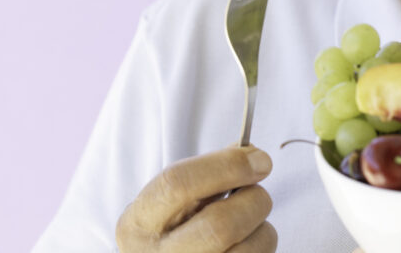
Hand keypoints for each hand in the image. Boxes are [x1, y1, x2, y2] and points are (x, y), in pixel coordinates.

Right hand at [116, 146, 276, 251]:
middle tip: (259, 192)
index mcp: (138, 224)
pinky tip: (246, 242)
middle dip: (253, 200)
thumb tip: (254, 157)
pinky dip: (262, 245)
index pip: (178, 184)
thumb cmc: (170, 230)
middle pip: (219, 226)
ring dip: (262, 228)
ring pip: (247, 251)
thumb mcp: (171, 201)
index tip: (258, 158)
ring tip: (251, 221)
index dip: (226, 166)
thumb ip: (207, 173)